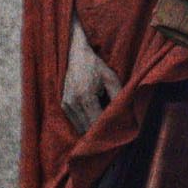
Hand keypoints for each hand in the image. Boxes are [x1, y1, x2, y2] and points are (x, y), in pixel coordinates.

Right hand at [60, 18, 121, 133]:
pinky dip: (85, 124)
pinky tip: (94, 119)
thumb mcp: (111, 78)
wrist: (75, 54)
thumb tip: (124, 114)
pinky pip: (75, 122)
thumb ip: (117, 96)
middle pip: (87, 129)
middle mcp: (72, 103)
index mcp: (85, 96)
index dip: (107, 130)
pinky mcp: (63, 105)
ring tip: (104, 127)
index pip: (96, 123)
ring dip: (91, 130)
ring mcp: (66, 105)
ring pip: (80, 128)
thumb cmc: (95, 65)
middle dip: (100, 133)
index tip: (117, 132)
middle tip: (113, 133)